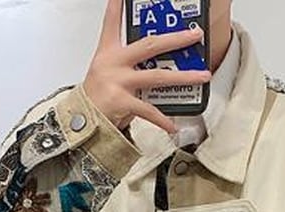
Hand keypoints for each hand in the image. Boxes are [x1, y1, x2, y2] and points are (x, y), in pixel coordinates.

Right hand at [83, 0, 210, 133]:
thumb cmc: (97, 98)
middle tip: (195, 35)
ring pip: (157, 76)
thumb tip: (161, 67)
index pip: (112, 22)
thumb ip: (131, 66)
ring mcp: (118, 81)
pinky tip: (172, 125)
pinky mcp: (120, 101)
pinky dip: (162, 119)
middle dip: (176, 39)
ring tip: (202, 76)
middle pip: (149, 45)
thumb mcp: (108, 73)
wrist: (81, 123)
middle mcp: (114, 63)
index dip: (117, 5)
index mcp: (109, 52)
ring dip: (184, 77)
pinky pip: (148, 110)